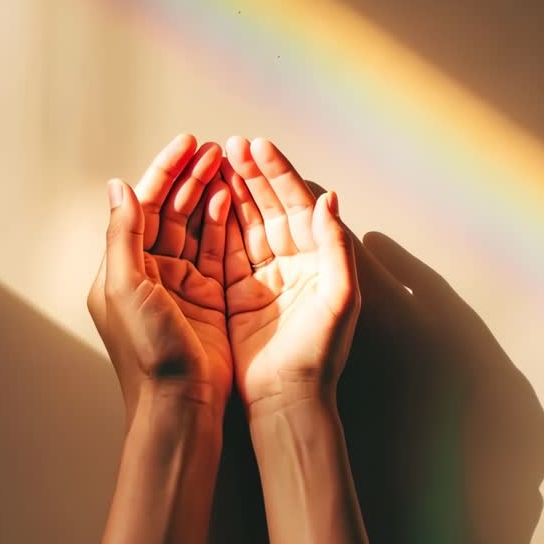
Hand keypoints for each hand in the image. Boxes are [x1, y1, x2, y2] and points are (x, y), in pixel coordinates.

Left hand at [86, 135, 233, 418]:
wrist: (180, 404)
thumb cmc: (147, 352)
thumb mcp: (124, 287)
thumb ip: (123, 235)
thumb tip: (120, 186)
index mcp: (122, 268)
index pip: (143, 205)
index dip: (164, 171)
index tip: (188, 143)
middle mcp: (149, 272)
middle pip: (170, 210)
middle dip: (191, 176)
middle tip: (216, 148)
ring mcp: (180, 284)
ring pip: (195, 225)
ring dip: (208, 193)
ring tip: (227, 164)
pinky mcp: (209, 297)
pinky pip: (217, 249)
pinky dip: (224, 222)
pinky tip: (234, 199)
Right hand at [220, 137, 359, 412]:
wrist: (288, 400)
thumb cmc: (319, 353)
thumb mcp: (338, 296)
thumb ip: (336, 245)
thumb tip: (330, 198)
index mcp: (319, 258)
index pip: (298, 203)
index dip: (278, 173)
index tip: (258, 145)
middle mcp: (293, 262)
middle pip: (271, 206)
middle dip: (252, 174)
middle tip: (232, 144)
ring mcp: (264, 277)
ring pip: (247, 223)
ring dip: (233, 192)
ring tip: (216, 161)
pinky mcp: (238, 295)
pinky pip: (226, 250)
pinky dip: (217, 224)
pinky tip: (204, 200)